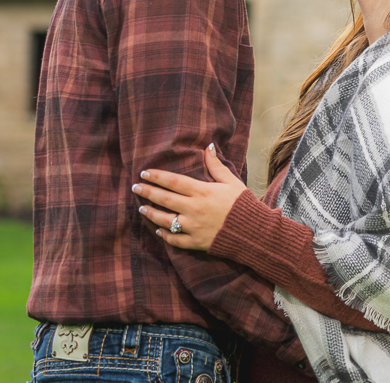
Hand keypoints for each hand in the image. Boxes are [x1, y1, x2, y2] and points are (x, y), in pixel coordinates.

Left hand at [134, 143, 249, 250]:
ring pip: (165, 220)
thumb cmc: (242, 203)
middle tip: (135, 187)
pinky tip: (157, 230)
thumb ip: (216, 165)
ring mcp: (193, 227)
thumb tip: (208, 147)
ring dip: (151, 214)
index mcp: (203, 192)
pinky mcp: (195, 242)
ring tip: (141, 208)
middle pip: (165, 199)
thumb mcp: (231, 181)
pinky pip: (174, 239)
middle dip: (148, 192)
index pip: (173, 182)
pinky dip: (164, 235)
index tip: (144, 173)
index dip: (157, 176)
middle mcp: (194, 209)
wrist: (254, 231)